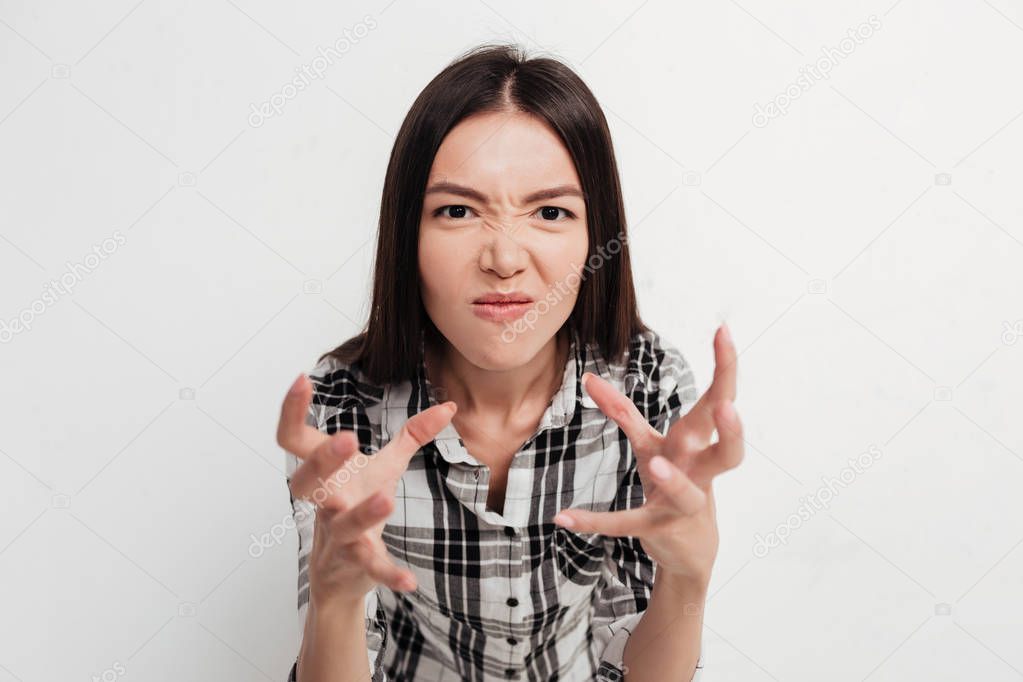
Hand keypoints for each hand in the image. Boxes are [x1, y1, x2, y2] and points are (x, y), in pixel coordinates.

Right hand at [278, 374, 456, 606]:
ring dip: (362, 513)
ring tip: (386, 499)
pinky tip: (409, 581)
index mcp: (324, 473)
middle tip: (346, 439)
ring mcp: (337, 534)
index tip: (302, 379)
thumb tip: (449, 407)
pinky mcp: (357, 562)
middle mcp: (324, 502)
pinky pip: (371, 567)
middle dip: (323, 461)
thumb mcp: (385, 466)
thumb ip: (412, 435)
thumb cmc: (356, 504)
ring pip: (342, 525)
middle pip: (307, 481)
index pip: (293, 439)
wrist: (342, 571)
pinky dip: (388, 573)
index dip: (292, 410)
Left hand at [553, 324, 742, 585]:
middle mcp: (699, 473)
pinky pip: (627, 524)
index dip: (724, 368)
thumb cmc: (675, 480)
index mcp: (698, 445)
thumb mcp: (650, 444)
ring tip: (655, 463)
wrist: (689, 548)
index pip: (718, 403)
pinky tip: (563, 517)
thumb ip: (621, 411)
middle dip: (730, 430)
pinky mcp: (656, 528)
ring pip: (686, 493)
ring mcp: (681, 504)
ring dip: (673, 478)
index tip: (723, 330)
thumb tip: (588, 377)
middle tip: (727, 406)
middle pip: (728, 452)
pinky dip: (595, 522)